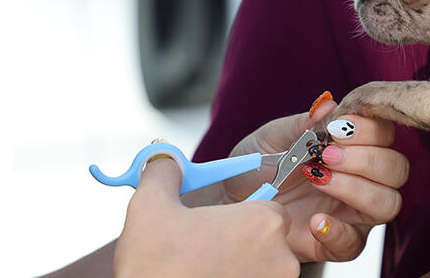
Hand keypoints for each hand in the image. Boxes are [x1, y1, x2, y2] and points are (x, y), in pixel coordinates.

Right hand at [114, 157, 298, 277]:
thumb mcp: (150, 206)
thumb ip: (164, 173)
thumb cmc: (156, 268)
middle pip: (267, 238)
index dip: (241, 212)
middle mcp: (280, 258)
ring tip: (199, 265)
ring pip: (261, 266)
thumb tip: (165, 161)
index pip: (269, 207)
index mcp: (263, 223)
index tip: (218, 218)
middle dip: (238, 239)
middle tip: (202, 244)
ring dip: (237, 263)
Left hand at [186, 97, 408, 261]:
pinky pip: (355, 244)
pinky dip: (338, 231)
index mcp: (354, 147)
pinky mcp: (337, 243)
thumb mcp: (275, 136)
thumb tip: (327, 105)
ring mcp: (353, 213)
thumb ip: (304, 123)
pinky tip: (315, 221)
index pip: (385, 134)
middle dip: (365, 159)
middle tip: (326, 155)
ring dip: (357, 189)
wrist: (232, 199)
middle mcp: (363, 179)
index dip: (369, 128)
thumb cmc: (259, 164)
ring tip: (318, 179)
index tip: (337, 127)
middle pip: (396, 169)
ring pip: (387, 204)